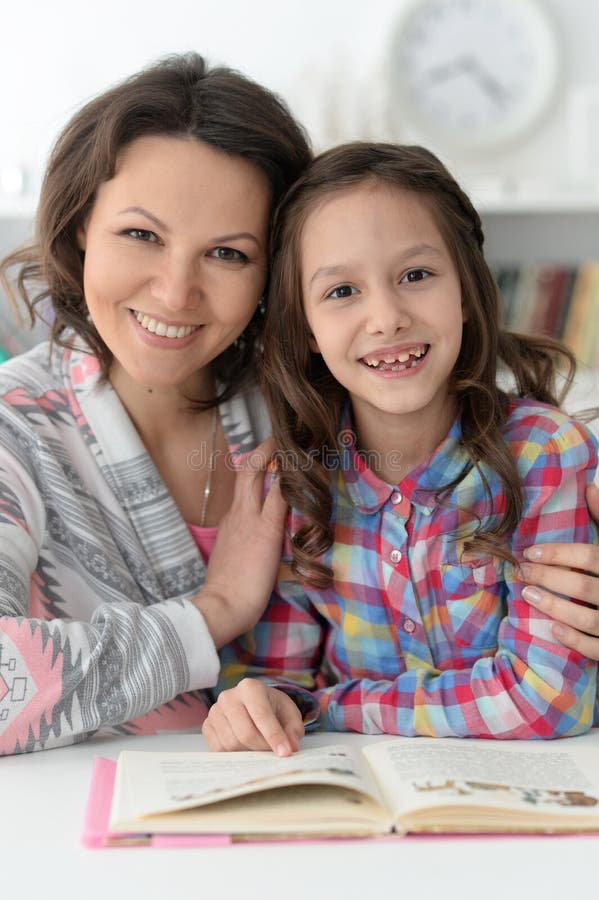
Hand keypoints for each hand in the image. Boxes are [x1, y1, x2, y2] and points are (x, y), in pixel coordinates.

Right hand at [193, 438, 286, 648]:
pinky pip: (279, 495)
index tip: (269, 460)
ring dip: (275, 456)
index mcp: (230, 523)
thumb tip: (259, 550)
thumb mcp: (233, 564)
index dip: (255, 471)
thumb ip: (245, 550)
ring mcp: (249, 519)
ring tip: (291, 442)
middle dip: (263, 452)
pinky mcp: (265, 528)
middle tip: (279, 439)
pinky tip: (300, 467)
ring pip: (258, 475)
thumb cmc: (227, 594)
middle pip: (246, 472)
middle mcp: (237, 514)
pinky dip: (289, 478)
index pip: (242, 489)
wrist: (220, 605)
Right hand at [202, 678, 304, 755]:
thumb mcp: (289, 714)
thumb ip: (293, 729)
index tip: (285, 753)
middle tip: (272, 752)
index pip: (261, 715)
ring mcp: (215, 711)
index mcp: (250, 687)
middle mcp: (228, 696)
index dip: (274, 737)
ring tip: (259, 747)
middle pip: (245, 733)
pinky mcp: (207, 726)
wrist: (254, 704)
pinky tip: (244, 748)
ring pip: (231, 744)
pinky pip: (218, 749)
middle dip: (262, 747)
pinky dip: (234, 754)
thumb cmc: (272, 708)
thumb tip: (290, 746)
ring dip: (248, 753)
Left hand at [520, 483, 598, 658]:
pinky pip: (597, 648)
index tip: (529, 552)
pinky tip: (553, 629)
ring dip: (554, 607)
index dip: (559, 554)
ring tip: (527, 594)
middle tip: (520, 572)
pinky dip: (575, 640)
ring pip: (588, 618)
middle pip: (583, 586)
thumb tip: (590, 487)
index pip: (589, 556)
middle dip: (548, 578)